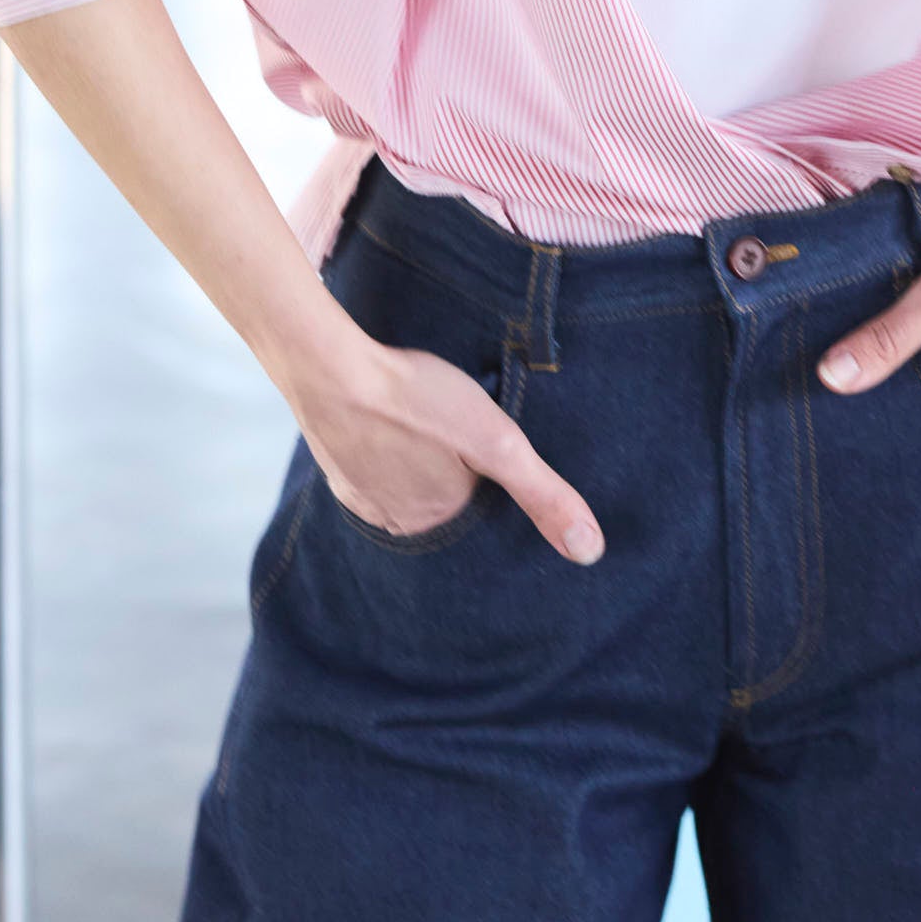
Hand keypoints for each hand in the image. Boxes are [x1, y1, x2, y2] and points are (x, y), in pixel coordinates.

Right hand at [287, 332, 605, 562]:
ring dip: (415, 459)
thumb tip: (591, 551)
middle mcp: (399, 523)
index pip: (480, 502)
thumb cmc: (416, 400)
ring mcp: (362, 500)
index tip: (482, 441)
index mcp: (440, 521)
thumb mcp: (497, 442)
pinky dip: (382, 451)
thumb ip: (543, 493)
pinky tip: (388, 423)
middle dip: (451, 468)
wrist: (329, 370)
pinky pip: (370, 470)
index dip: (486, 468)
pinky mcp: (336, 473)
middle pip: (442, 495)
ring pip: (405, 482)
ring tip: (423, 421)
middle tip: (450, 425)